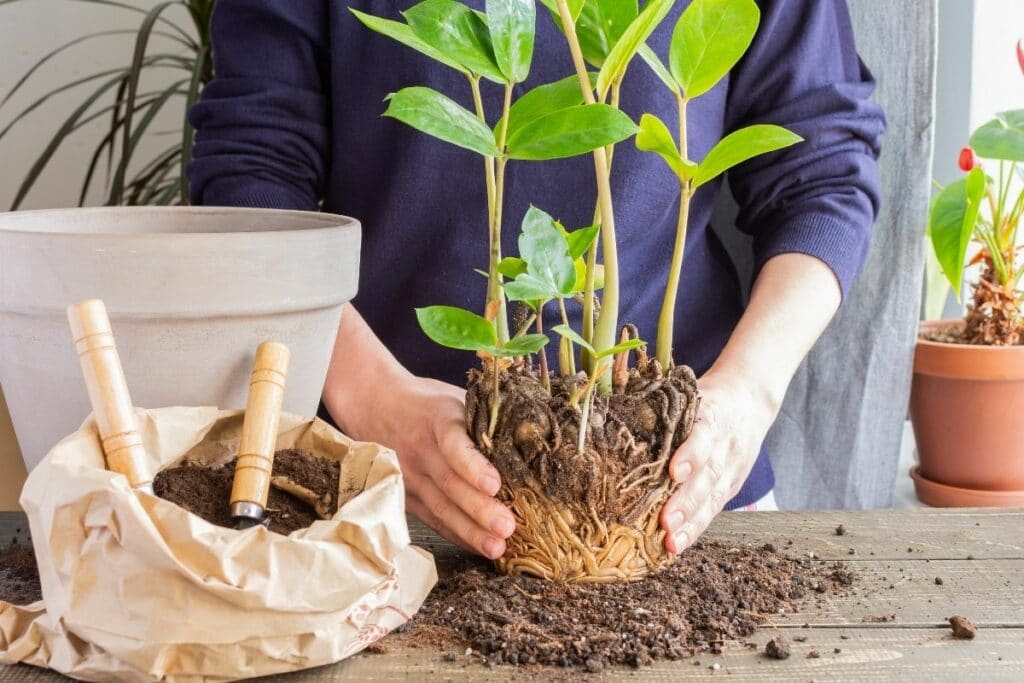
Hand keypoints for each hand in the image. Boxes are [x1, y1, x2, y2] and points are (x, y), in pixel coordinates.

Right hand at [332, 372, 515, 559]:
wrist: (374, 403)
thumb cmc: (427, 402)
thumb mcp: (454, 397)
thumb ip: (482, 417)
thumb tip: (531, 437)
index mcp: (439, 417)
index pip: (454, 442)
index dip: (472, 465)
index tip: (495, 485)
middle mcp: (421, 447)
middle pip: (450, 482)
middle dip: (479, 509)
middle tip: (507, 528)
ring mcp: (409, 474)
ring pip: (440, 506)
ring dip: (469, 530)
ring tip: (496, 548)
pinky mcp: (405, 494)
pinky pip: (432, 517)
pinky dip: (455, 534)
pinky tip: (476, 547)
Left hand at [659, 371, 777, 553]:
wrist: (749, 400)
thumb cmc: (705, 398)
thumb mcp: (689, 394)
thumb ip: (662, 408)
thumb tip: (614, 415)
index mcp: (712, 417)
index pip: (703, 437)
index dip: (690, 455)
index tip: (673, 472)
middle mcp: (725, 446)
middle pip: (707, 476)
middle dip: (686, 502)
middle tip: (665, 522)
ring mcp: (731, 469)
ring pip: (712, 498)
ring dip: (691, 523)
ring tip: (671, 542)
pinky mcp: (731, 487)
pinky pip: (713, 510)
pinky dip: (695, 529)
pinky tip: (677, 545)